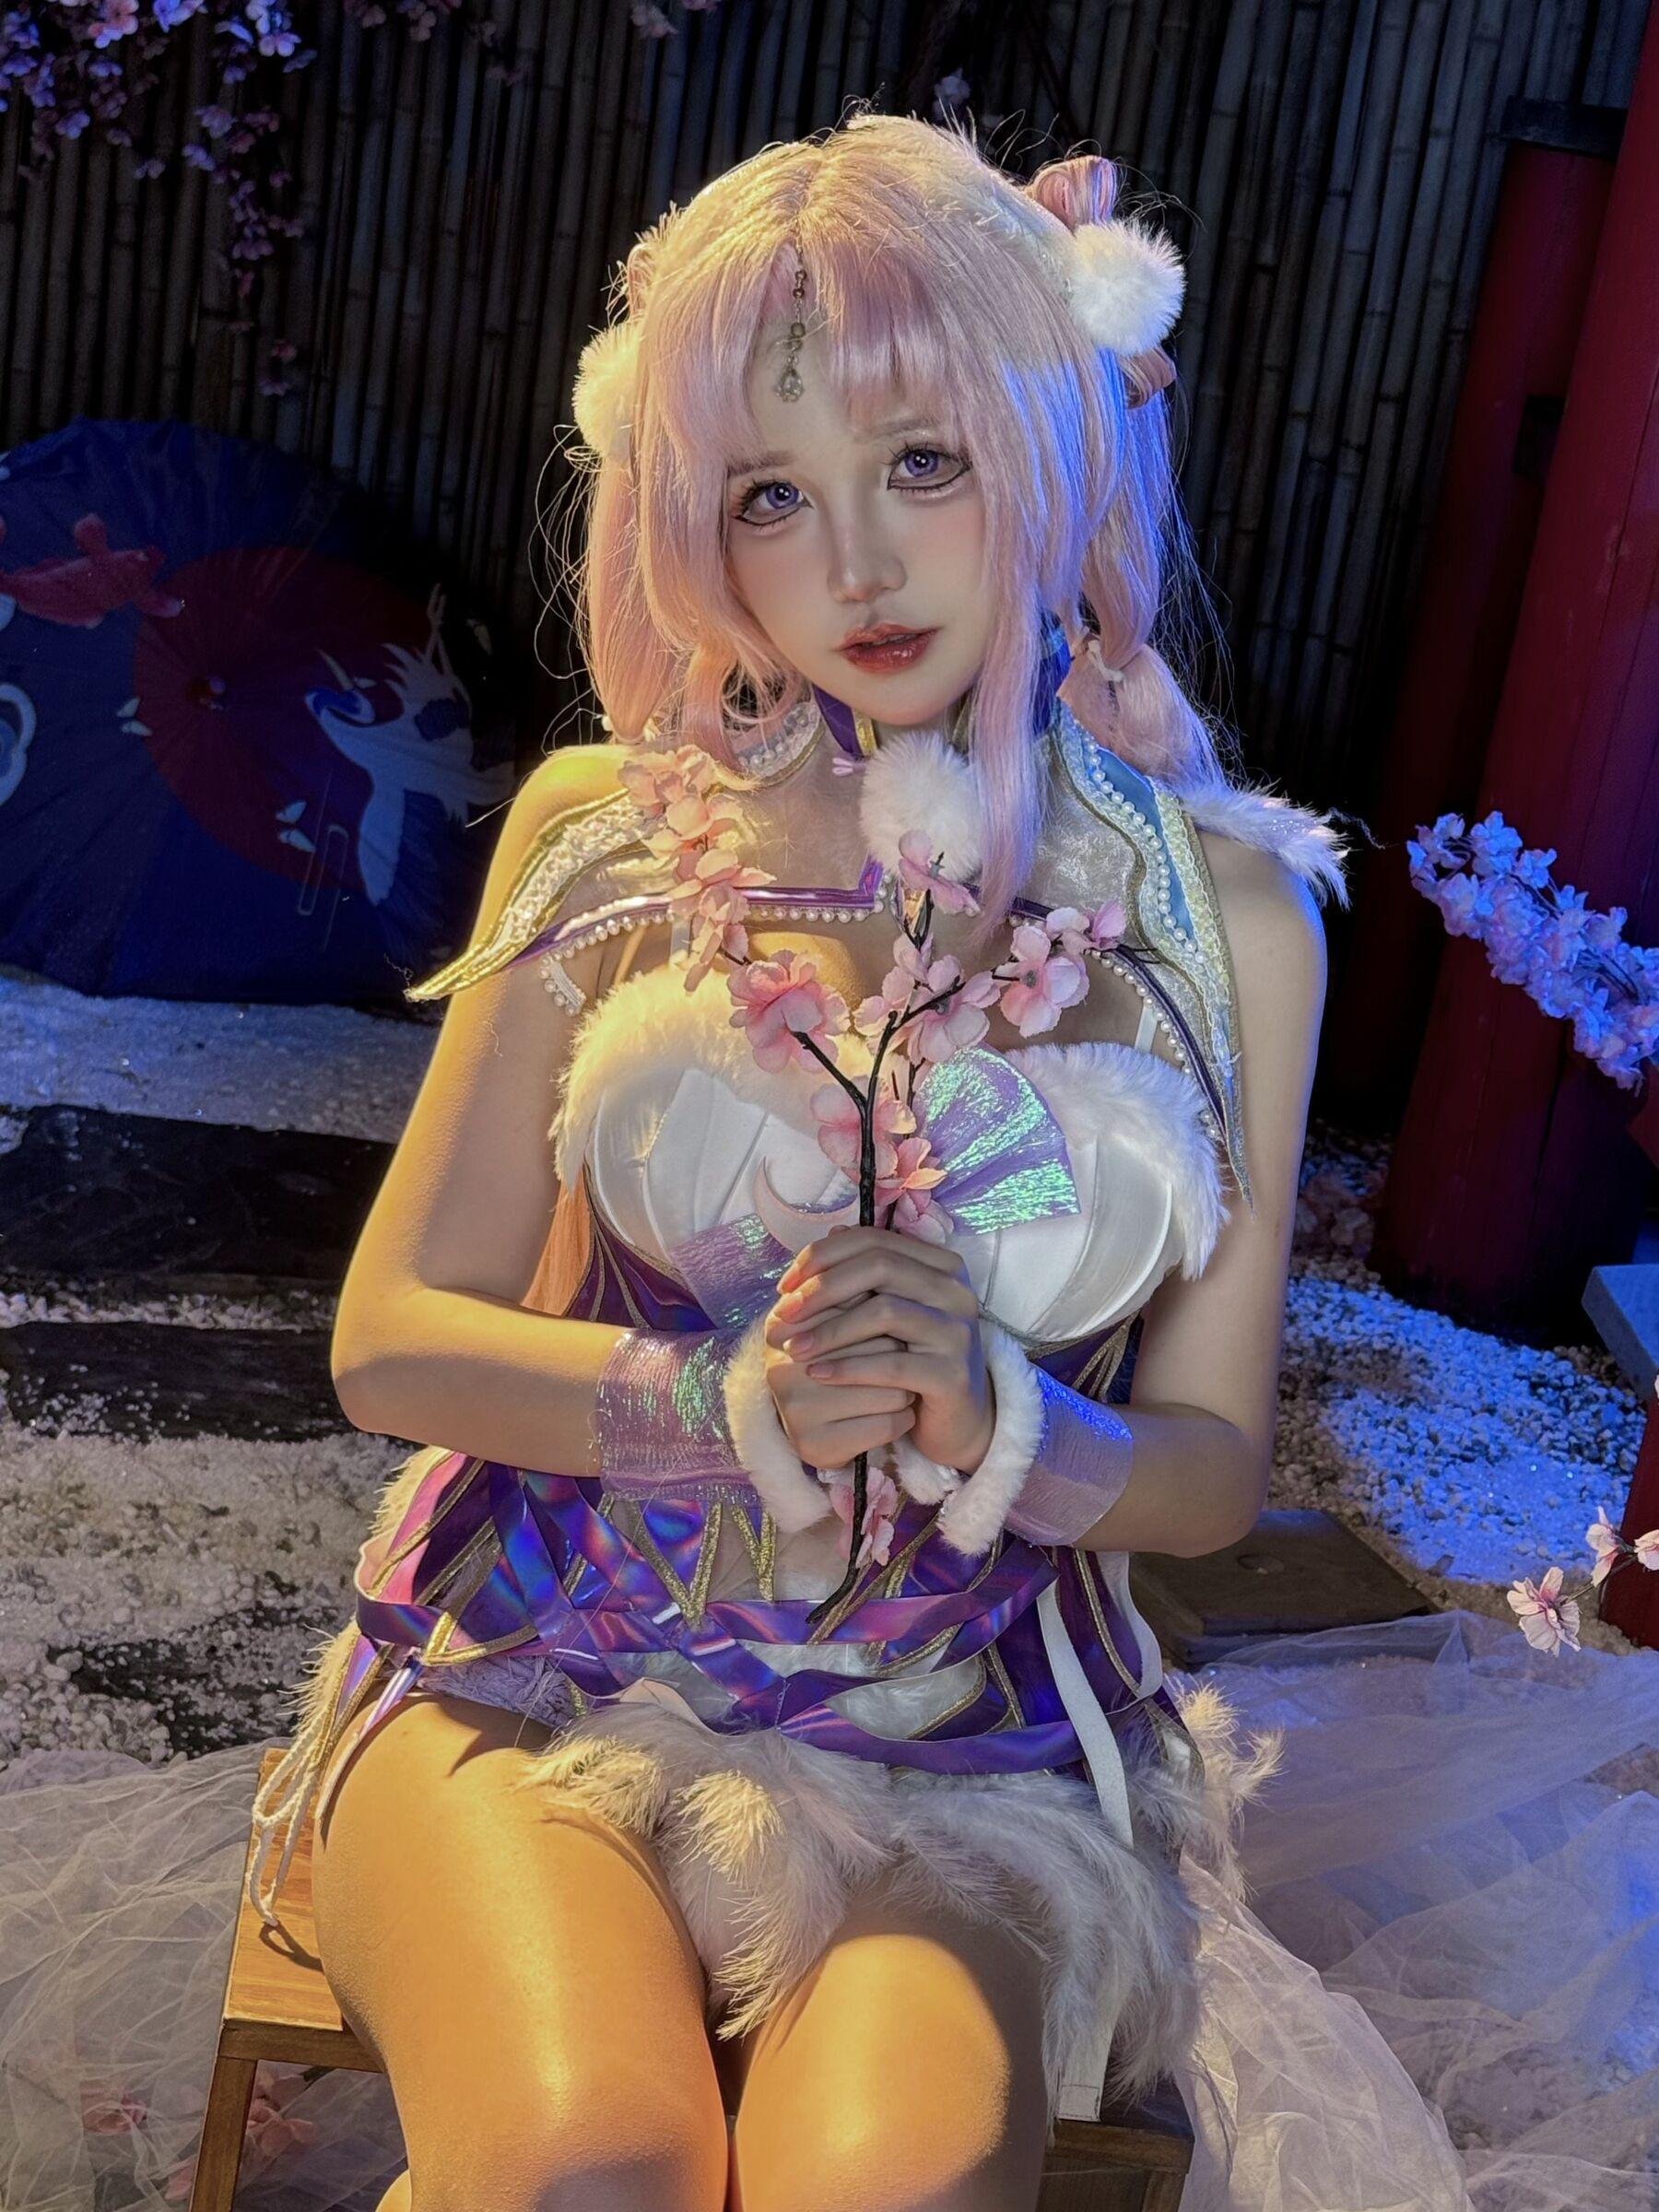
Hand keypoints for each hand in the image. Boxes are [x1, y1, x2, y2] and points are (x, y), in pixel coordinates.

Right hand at [759, 1302, 916, 1474]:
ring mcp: (795, 1411)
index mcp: (780, 1329)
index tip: (891, 1325)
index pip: (855, 1307)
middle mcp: (780, 1370)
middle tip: (901, 1358)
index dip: (884, 1316)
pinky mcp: (817, 1447)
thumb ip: (855, 1289)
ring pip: (888, 1388)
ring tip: (900, 1386)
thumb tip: (884, 1267)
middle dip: (899, 1351)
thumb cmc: (841, 1362)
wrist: (827, 1427)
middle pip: (874, 1346)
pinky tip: (897, 1414)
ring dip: (906, 1386)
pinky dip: (904, 1418)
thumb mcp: (838, 1320)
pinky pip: (887, 1424)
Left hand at [765, 1225, 995, 1474]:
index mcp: (941, 1266)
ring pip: (884, 1312)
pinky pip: (891, 1365)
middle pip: (879, 1266)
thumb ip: (866, 1275)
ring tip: (794, 1348)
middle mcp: (955, 1291)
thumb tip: (832, 1233)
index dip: (823, 1256)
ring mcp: (958, 1331)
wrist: (957, 1421)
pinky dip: (848, 1367)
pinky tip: (818, 1373)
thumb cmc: (916, 1360)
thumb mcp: (891, 1312)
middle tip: (784, 1313)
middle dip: (822, 1287)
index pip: (875, 1240)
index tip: (785, 1285)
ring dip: (829, 1330)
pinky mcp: (952, 1375)